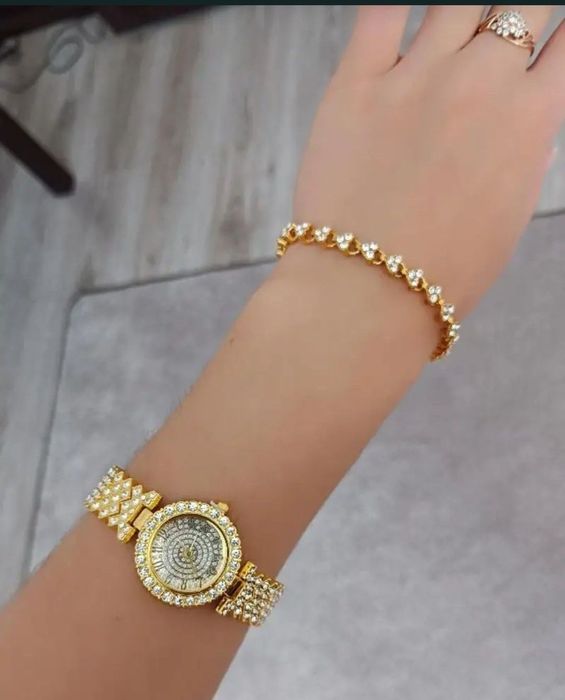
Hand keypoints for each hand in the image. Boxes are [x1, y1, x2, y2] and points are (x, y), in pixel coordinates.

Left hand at [293, 6, 563, 315]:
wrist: (367, 295)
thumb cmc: (440, 273)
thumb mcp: (505, 217)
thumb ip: (519, 156)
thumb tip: (521, 121)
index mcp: (530, 122)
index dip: (557, 37)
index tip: (543, 41)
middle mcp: (482, 85)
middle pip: (519, 6)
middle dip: (519, 12)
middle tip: (499, 30)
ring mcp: (417, 79)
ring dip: (465, 6)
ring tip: (457, 21)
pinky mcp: (357, 85)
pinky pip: (381, 10)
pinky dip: (395, 3)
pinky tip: (399, 12)